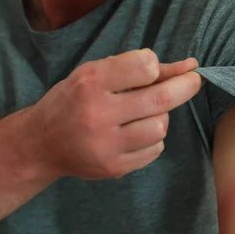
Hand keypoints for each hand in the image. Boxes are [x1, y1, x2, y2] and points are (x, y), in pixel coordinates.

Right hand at [18, 49, 202, 180]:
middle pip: (161, 99)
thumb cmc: (74, 100)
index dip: (155, 65)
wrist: (40, 144)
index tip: (153, 68)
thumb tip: (191, 65)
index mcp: (91, 83)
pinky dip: (152, 139)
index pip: (144, 67)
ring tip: (146, 114)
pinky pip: (154, 150)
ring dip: (161, 117)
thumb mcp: (97, 74)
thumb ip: (141, 68)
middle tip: (194, 80)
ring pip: (160, 127)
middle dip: (186, 86)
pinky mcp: (113, 168)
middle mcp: (98, 114)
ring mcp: (106, 145)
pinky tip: (135, 134)